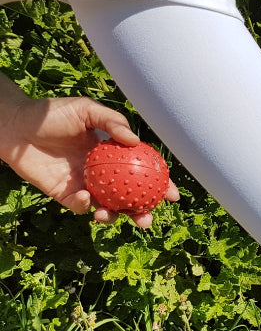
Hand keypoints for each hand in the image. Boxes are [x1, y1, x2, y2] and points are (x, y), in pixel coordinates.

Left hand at [0, 77, 177, 227]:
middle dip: (142, 213)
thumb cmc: (52, 114)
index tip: (172, 195)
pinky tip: (85, 197)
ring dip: (115, 217)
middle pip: (130, 199)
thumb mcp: (86, 110)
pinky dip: (86, 206)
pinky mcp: (66, 196)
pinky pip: (81, 207)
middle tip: (147, 219)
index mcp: (114, 157)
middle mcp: (104, 175)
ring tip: (114, 215)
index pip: (143, 173)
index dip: (160, 185)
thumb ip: (112, 122)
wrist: (17, 126)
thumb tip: (134, 141)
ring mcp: (87, 186)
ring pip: (109, 209)